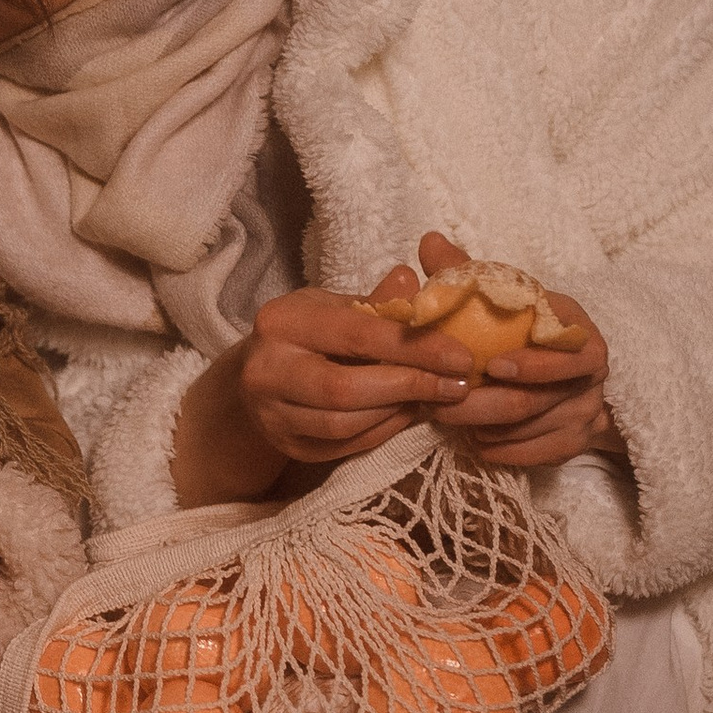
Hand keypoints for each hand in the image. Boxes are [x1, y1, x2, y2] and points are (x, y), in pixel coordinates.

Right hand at [172, 230, 616, 501]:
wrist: (236, 404)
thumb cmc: (309, 345)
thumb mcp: (343, 314)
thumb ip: (387, 300)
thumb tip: (437, 265)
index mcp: (290, 315)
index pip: (362, 330)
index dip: (421, 345)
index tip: (473, 356)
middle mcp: (270, 360)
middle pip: (354, 385)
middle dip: (420, 388)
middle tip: (476, 391)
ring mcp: (271, 410)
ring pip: (352, 422)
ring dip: (408, 419)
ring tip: (458, 411)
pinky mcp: (283, 446)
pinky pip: (345, 448)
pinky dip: (386, 440)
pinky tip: (420, 432)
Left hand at [371, 232, 619, 471]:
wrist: (574, 376)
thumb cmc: (527, 329)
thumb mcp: (508, 299)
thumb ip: (469, 274)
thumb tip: (429, 241)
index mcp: (580, 333)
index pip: (570, 355)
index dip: (534, 364)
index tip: (493, 365)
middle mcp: (590, 377)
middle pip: (536, 400)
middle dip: (482, 403)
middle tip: (438, 401)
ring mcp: (584, 414)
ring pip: (528, 430)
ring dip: (481, 426)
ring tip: (443, 416)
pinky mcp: (573, 446)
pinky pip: (530, 455)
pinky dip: (496, 448)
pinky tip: (471, 437)